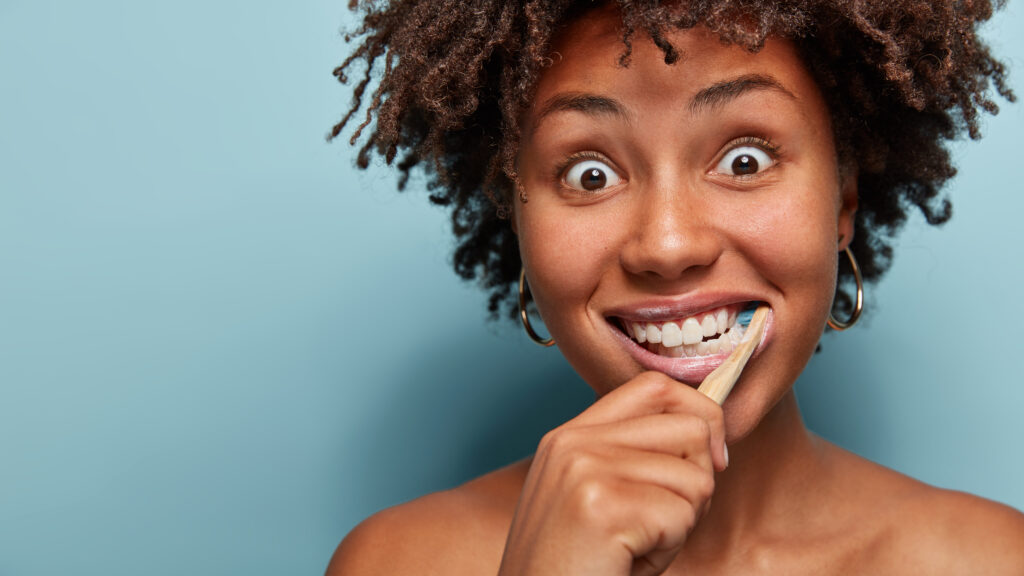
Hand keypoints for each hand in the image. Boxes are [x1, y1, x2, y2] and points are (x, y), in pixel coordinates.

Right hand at [498, 371, 727, 575]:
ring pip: (694, 477)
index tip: (711, 462)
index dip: (700, 416)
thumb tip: (710, 436)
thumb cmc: (577, 570)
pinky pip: (682, 516)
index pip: (655, 387)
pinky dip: (667, 551)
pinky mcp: (601, 505)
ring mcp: (584, 468)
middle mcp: (573, 442)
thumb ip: (635, 458)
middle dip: (696, 482)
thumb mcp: (598, 499)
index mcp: (569, 436)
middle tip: (660, 524)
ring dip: (680, 525)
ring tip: (634, 549)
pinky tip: (627, 563)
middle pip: (689, 426)